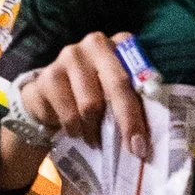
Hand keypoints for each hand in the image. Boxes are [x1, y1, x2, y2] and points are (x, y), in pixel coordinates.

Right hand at [11, 31, 151, 161]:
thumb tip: (148, 137)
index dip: (142, 110)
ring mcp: (68, 57)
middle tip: (133, 150)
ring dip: (96, 130)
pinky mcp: (47, 77)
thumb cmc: (96, 94)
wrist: (51, 95)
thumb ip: (137, 102)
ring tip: (96, 138)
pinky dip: (75, 130)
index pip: (138, 75)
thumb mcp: (120, 93)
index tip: (143, 142)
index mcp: (120, 44)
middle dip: (127, 122)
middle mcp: (95, 43)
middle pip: (117, 86)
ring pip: (90, 106)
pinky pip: (68, 115)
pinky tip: (76, 130)